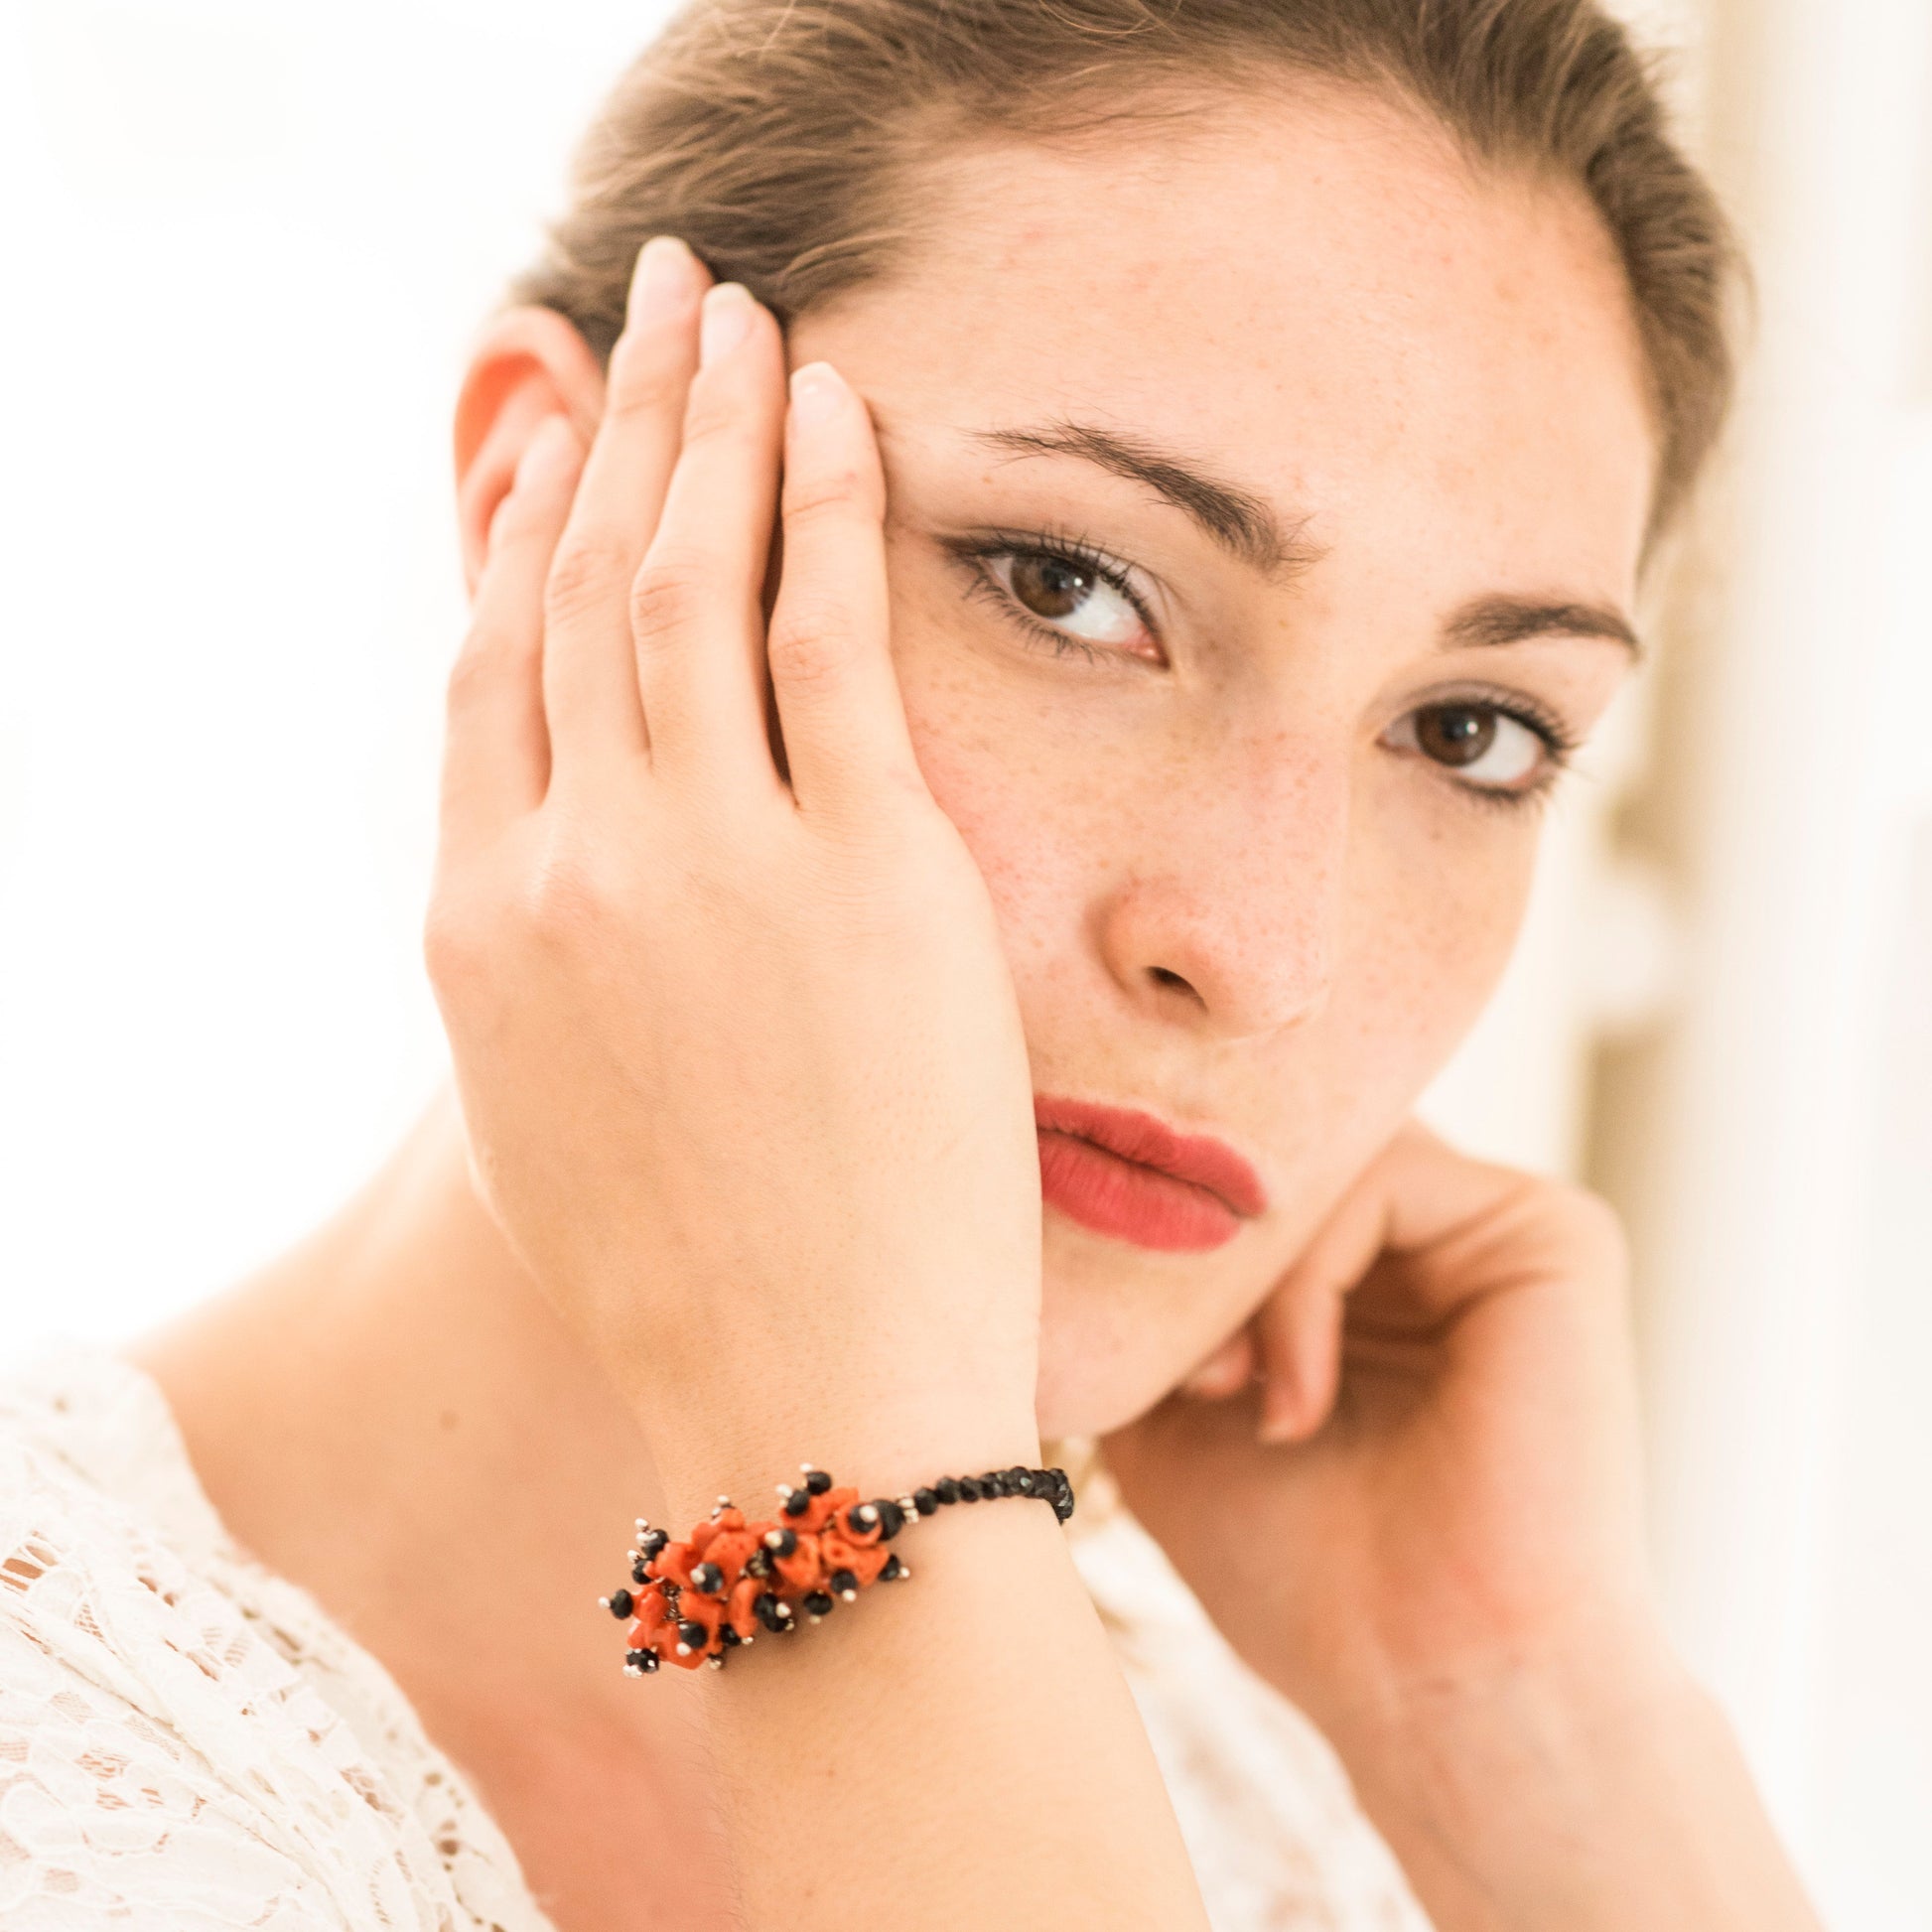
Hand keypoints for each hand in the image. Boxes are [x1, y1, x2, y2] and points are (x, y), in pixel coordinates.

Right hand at [425, 240, 1041, 1504]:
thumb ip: (549, 974)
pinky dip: (824, 506)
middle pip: (577, 591)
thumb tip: (577, 876)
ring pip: (686, 581)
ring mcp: (708, 863)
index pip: (486, 677)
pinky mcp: (861, 871)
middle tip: (650, 312)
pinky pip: (826, 634)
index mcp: (484, 934)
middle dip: (615, 429)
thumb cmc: (703, 1292)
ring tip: (733, 312)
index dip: (520, 542)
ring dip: (709, 424)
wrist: (810, 1408)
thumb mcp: (564, 1122)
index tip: (556, 452)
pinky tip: (837, 407)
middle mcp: (569, 872)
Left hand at [1105, 1123, 1818, 1931]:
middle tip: (1166, 1365)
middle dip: (1191, 1237)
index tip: (1095, 1317)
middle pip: (1274, 1145)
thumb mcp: (1168, 1407)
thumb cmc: (1301, 1571)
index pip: (1244, 1165)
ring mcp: (1493, 1224)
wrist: (1432, 1686)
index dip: (1156, 1214)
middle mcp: (1432, 1232)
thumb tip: (1076, 1180)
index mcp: (1362, 1268)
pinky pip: (1382, 1179)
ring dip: (1238, 1272)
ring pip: (1315, 1158)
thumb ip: (1144, 1294)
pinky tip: (1294, 1402)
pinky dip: (1303, 1287)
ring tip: (1222, 1394)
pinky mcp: (1551, 1231)